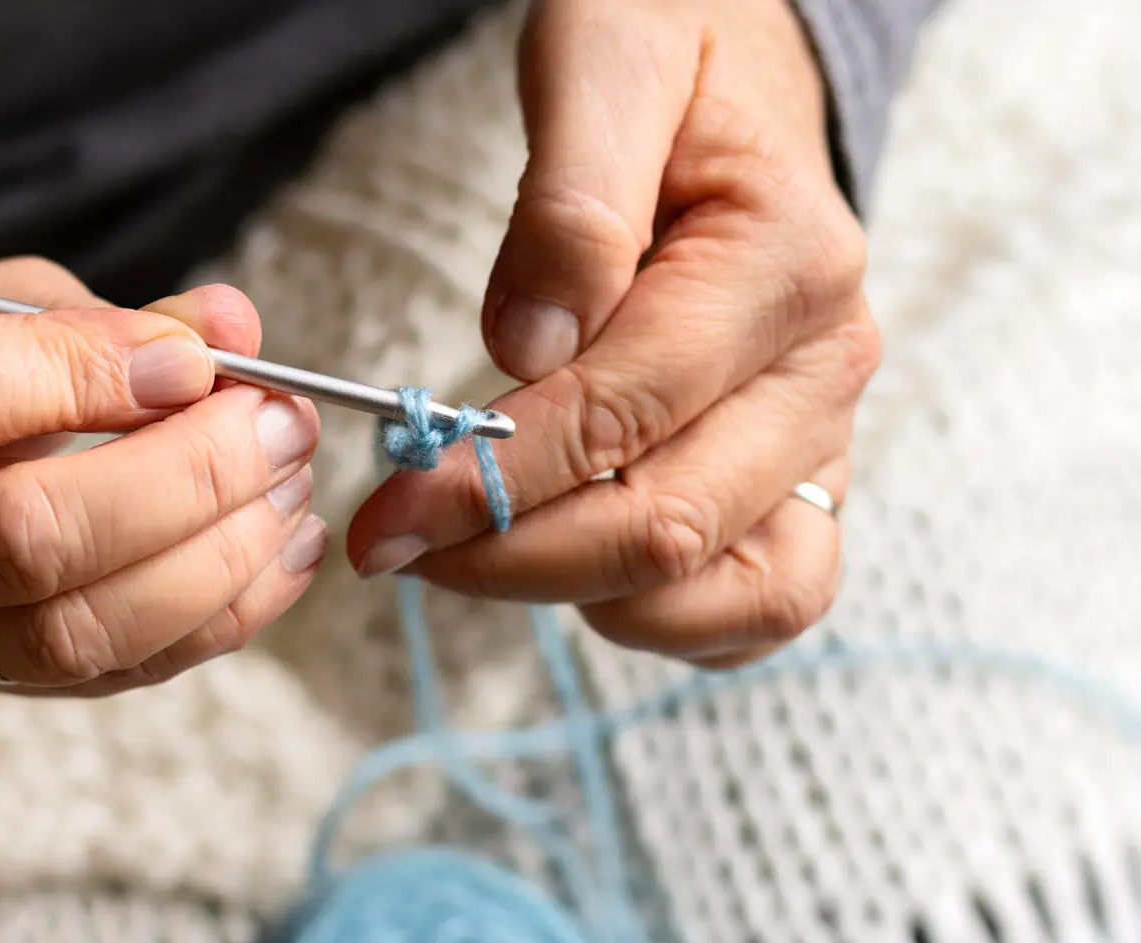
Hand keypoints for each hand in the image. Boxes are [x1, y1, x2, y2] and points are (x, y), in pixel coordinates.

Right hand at [0, 259, 325, 694]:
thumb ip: (90, 314)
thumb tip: (229, 327)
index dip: (75, 371)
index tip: (185, 356)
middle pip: (24, 536)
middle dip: (185, 476)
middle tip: (280, 421)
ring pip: (81, 628)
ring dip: (222, 554)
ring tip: (294, 480)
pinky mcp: (5, 680)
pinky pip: (128, 669)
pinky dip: (230, 610)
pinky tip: (285, 545)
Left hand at [347, 0, 879, 666]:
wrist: (740, 80)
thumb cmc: (670, 55)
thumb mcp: (605, 64)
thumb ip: (570, 205)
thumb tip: (525, 352)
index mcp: (785, 265)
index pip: (625, 413)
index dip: (491, 479)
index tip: (384, 510)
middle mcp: (823, 369)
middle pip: (670, 527)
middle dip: (511, 556)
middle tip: (397, 546)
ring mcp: (824, 436)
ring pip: (732, 595)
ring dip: (585, 598)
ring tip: (478, 553)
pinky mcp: (803, 480)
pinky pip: (761, 602)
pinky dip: (667, 620)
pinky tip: (573, 573)